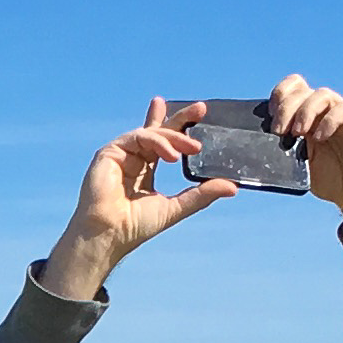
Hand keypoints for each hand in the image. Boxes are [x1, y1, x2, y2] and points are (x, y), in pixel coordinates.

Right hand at [42, 99, 229, 296]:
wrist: (110, 234)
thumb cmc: (136, 225)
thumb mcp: (177, 206)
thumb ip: (201, 194)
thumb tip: (232, 187)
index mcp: (145, 168)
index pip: (164, 141)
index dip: (179, 127)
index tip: (200, 115)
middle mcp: (133, 158)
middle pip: (158, 130)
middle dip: (180, 118)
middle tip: (201, 108)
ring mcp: (120, 154)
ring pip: (151, 133)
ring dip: (173, 137)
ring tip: (192, 148)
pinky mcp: (109, 153)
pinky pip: (137, 138)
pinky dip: (157, 142)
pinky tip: (171, 155)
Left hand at [248, 75, 342, 247]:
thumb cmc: (328, 179)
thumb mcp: (297, 167)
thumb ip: (281, 154)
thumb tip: (252, 150)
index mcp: (306, 116)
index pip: (292, 89)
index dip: (279, 95)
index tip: (269, 116)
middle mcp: (324, 111)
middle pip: (303, 91)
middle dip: (287, 107)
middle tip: (278, 131)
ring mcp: (342, 115)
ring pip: (323, 95)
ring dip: (305, 111)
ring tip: (297, 132)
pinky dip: (330, 120)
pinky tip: (319, 137)